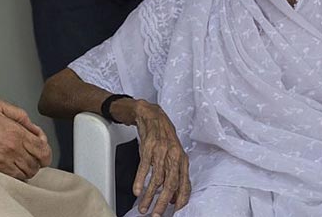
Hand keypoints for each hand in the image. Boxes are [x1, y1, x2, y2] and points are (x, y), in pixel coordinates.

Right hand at [0, 97, 51, 179]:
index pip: (43, 151)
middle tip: (30, 153)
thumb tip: (32, 127)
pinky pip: (11, 179)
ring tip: (19, 159)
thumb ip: (20, 115)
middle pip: (37, 165)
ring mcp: (1, 163)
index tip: (40, 147)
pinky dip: (14, 174)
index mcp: (16, 133)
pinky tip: (9, 165)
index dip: (45, 151)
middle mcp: (11, 150)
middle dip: (37, 160)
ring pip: (25, 174)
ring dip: (26, 168)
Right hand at [122, 100, 190, 215]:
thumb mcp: (173, 155)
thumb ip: (175, 175)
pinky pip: (144, 167)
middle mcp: (174, 156)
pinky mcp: (149, 147)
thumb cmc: (163, 137)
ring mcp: (162, 151)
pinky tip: (137, 190)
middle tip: (156, 215)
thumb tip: (175, 197)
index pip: (185, 184)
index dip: (181, 199)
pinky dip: (140, 180)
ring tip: (143, 207)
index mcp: (183, 159)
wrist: (151, 115)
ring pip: (156, 178)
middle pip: (170, 184)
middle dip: (163, 203)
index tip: (175, 211)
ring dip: (148, 195)